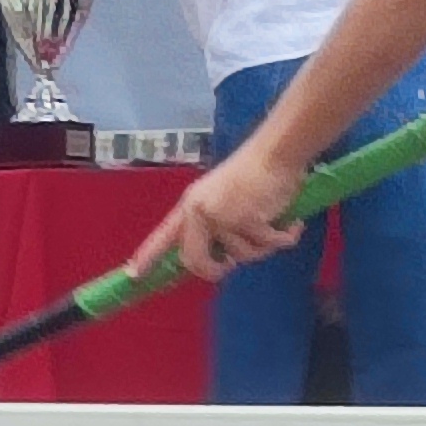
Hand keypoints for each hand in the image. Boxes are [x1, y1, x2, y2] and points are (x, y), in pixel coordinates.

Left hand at [141, 136, 302, 285]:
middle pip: (197, 261)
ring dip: (261, 246)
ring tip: (271, 222)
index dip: (148, 256)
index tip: (133, 274)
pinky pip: (268, 246)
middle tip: (229, 265)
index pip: (164, 235)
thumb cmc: (255, 171)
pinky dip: (285, 237)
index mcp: (190, 204)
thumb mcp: (221, 195)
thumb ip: (213, 223)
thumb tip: (220, 258)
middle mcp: (201, 212)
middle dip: (216, 269)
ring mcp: (222, 218)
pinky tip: (292, 223)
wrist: (276, 151)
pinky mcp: (247, 222)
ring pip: (241, 256)